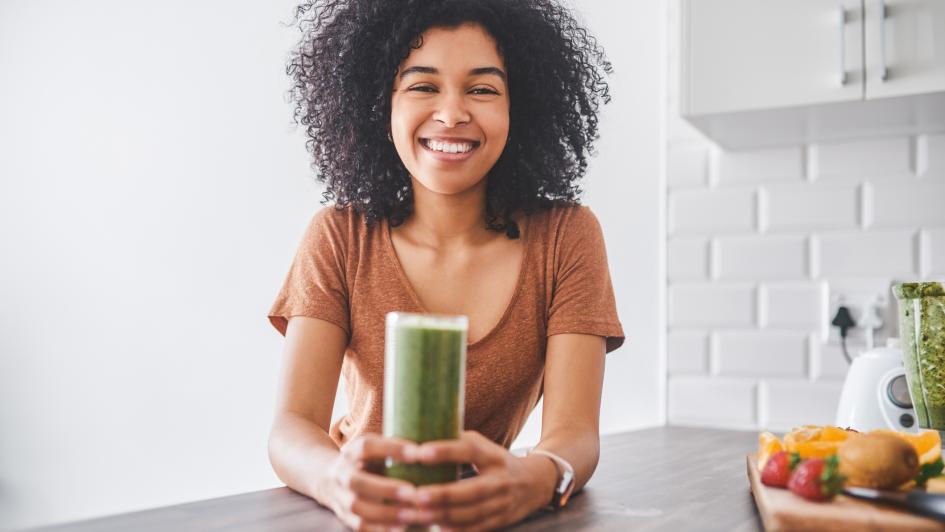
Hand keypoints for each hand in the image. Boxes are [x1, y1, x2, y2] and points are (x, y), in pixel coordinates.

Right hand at [321, 433, 426, 530]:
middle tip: (414, 492)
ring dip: (386, 513)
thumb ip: (395, 449)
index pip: (368, 447)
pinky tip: (402, 529)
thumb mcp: (374, 448)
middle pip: (358, 481)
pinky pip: (359, 526)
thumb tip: (433, 448)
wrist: (327, 478)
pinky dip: (380, 529)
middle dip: (386, 488)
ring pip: (358, 507)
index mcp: (352, 452)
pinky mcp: (344, 516)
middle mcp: (342, 473)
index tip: (418, 453)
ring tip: (412, 515)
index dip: (392, 449)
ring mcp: (340, 496)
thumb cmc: (365, 461)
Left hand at [407, 431, 556, 530]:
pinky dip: (456, 530)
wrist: (535, 482)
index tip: (420, 452)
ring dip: (442, 516)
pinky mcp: (501, 521)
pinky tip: (436, 528)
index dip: (445, 451)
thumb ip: (457, 443)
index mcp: (492, 456)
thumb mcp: (483, 446)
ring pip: (471, 513)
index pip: (469, 450)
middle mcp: (500, 480)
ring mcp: (502, 503)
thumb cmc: (496, 461)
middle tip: (416, 495)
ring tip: (417, 514)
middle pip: (471, 490)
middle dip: (443, 494)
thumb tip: (420, 437)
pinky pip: (476, 528)